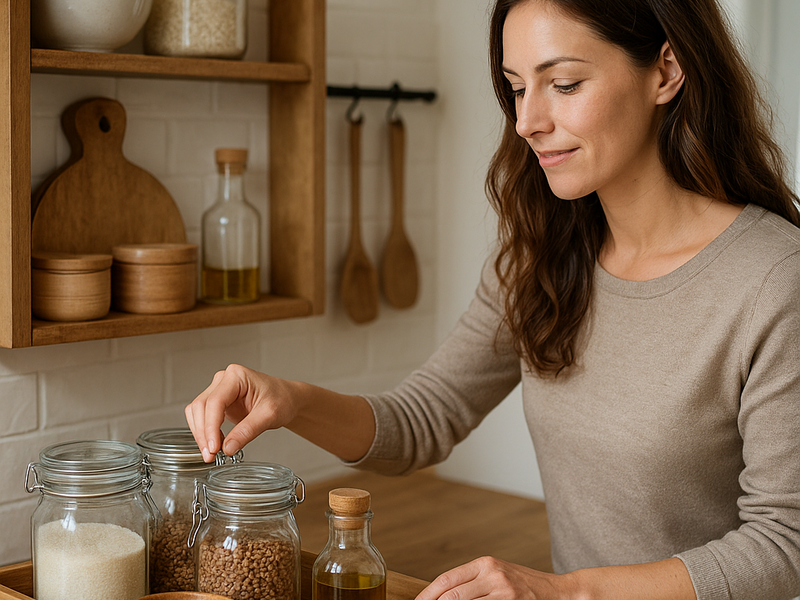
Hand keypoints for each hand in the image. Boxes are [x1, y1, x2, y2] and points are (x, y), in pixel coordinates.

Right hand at [185, 364, 303, 461]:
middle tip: (210, 455)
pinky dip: (205, 432)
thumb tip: (227, 448)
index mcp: (237, 376)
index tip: (214, 447)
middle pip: (201, 406)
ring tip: (212, 453)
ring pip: (197, 412)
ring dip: (201, 434)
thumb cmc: (283, 399)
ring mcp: (219, 390)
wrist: (288, 399)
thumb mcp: (270, 415)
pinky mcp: (218, 402)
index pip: (215, 401)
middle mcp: (224, 380)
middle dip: (203, 433)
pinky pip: (202, 417)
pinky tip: (215, 444)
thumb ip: (248, 431)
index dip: (211, 426)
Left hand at [416, 557, 572, 599]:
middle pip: (452, 596)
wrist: (560, 593)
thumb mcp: (496, 575)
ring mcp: (504, 594)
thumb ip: (472, 582)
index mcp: (485, 564)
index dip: (427, 595)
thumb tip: (441, 595)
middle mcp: (493, 576)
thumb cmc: (524, 585)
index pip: (447, 580)